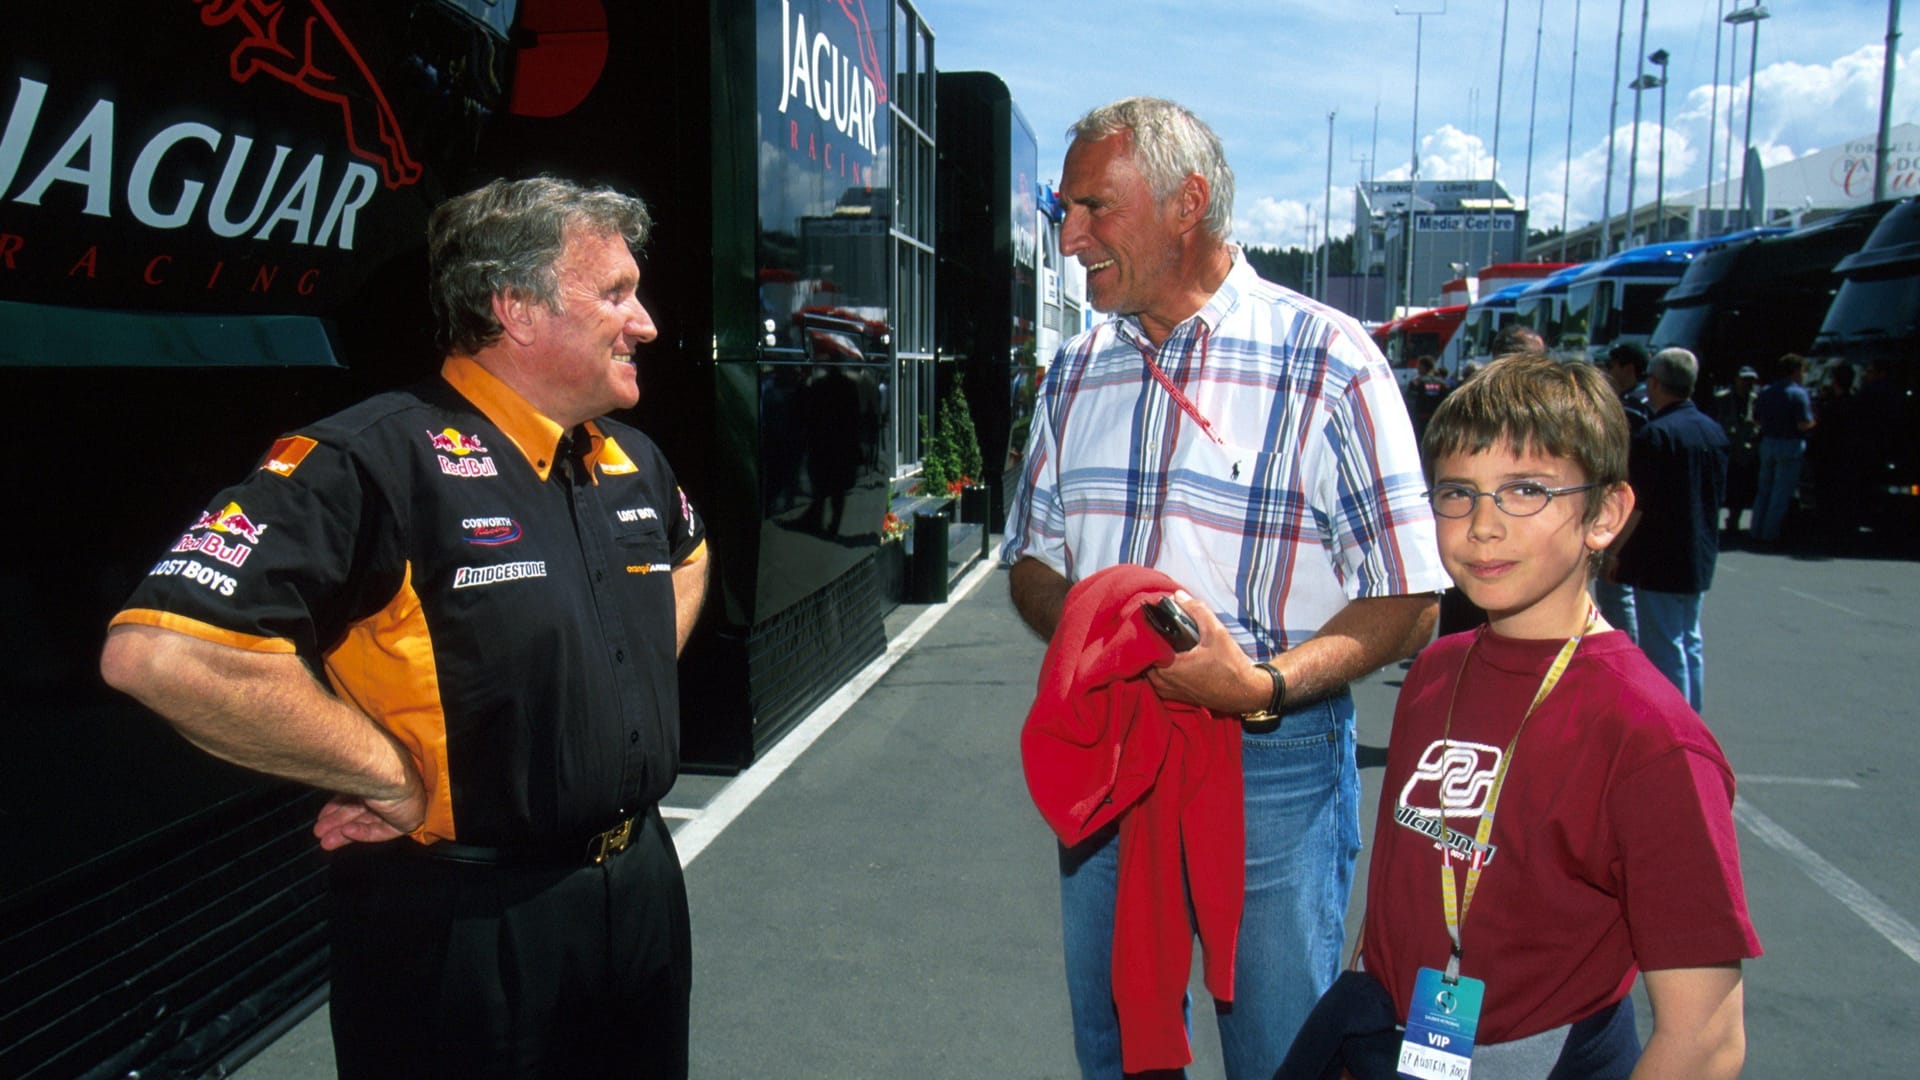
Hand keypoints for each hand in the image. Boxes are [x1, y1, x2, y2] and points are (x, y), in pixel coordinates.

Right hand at [312, 765, 427, 849]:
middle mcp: (390, 787)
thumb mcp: (348, 772)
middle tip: (319, 831)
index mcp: (379, 772)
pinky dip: (363, 832)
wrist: (389, 772)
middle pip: (360, 810)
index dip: (337, 805)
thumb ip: (338, 780)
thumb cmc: (369, 763)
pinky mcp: (405, 821)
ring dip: (345, 832)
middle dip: (338, 822)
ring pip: (368, 822)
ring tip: (325, 842)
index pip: (356, 793)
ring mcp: (399, 804)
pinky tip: (347, 832)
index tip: (322, 815)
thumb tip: (319, 775)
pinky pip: (380, 830)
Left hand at [1144, 592, 1264, 714]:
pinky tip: (1171, 656)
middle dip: (1148, 643)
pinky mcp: (1176, 697)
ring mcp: (1169, 692)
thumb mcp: (1217, 632)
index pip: (1144, 646)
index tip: (1151, 618)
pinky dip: (1159, 669)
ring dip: (1153, 657)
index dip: (1146, 630)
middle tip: (1157, 628)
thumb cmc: (1231, 665)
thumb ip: (1197, 611)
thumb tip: (1178, 595)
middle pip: (1144, 658)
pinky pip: (1158, 680)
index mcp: (1170, 667)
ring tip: (1164, 641)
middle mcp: (1165, 683)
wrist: (1246, 693)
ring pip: (1149, 670)